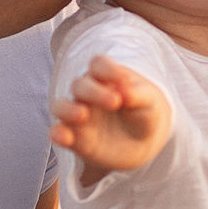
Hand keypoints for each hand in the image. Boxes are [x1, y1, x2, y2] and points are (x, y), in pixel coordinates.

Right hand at [51, 57, 170, 179]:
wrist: (142, 143)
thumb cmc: (145, 114)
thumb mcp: (149, 103)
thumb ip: (138, 95)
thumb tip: (124, 91)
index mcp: (107, 78)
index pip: (99, 65)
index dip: (108, 69)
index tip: (124, 80)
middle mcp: (88, 93)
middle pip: (80, 85)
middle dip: (95, 92)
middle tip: (115, 102)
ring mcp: (78, 115)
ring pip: (61, 106)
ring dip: (68, 109)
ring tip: (83, 115)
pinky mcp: (74, 138)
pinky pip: (58, 133)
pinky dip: (58, 134)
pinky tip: (64, 138)